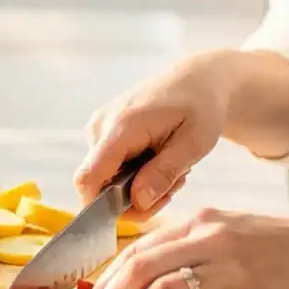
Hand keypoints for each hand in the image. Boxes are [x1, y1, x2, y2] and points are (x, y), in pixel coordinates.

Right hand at [76, 53, 238, 219]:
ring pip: (106, 181)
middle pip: (100, 186)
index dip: (102, 207)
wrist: (196, 79)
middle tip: (174, 183)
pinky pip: (110, 168)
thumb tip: (138, 202)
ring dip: (140, 187)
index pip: (88, 178)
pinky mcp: (103, 131)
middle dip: (137, 198)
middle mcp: (101, 126)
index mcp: (122, 126)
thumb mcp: (195, 143)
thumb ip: (164, 172)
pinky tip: (160, 160)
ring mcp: (99, 127)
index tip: (142, 208)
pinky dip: (135, 175)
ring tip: (172, 168)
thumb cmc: (201, 107)